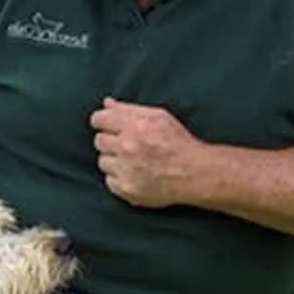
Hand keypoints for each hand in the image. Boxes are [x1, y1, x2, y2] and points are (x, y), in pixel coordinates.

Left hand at [88, 97, 205, 207]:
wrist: (194, 173)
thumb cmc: (179, 143)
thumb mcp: (159, 117)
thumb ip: (130, 109)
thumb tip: (108, 104)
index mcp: (134, 126)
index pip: (99, 119)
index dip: (103, 121)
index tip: (108, 126)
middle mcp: (127, 147)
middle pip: (99, 141)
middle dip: (110, 141)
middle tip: (126, 144)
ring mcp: (125, 170)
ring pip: (102, 162)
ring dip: (114, 160)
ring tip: (131, 161)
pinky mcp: (127, 189)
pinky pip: (109, 181)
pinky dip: (118, 178)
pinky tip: (133, 174)